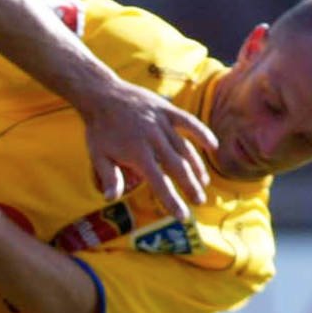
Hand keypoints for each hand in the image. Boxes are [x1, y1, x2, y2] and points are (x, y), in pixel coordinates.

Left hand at [80, 78, 215, 219]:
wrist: (101, 95)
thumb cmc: (98, 130)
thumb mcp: (98, 155)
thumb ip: (109, 177)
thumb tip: (111, 199)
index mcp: (137, 154)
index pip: (160, 183)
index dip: (172, 201)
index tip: (183, 217)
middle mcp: (153, 139)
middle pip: (178, 167)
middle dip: (191, 187)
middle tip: (200, 201)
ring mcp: (162, 123)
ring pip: (185, 148)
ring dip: (197, 167)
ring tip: (203, 183)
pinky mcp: (167, 110)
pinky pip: (189, 122)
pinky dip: (202, 133)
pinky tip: (213, 146)